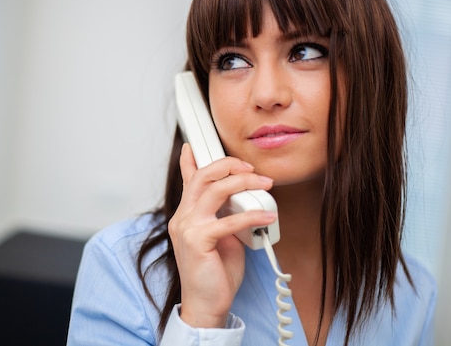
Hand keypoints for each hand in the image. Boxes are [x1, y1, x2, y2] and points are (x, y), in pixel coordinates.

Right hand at [168, 143, 275, 327]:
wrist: (206, 304)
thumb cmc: (215, 272)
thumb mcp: (221, 236)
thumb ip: (224, 214)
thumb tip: (241, 199)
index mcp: (186, 215)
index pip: (187, 180)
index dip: (190, 160)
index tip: (193, 146)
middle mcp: (182, 217)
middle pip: (202, 176)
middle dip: (228, 165)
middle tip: (251, 168)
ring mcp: (187, 228)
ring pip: (213, 190)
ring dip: (243, 183)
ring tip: (264, 184)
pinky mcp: (198, 241)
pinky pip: (227, 220)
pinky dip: (251, 215)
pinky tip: (267, 215)